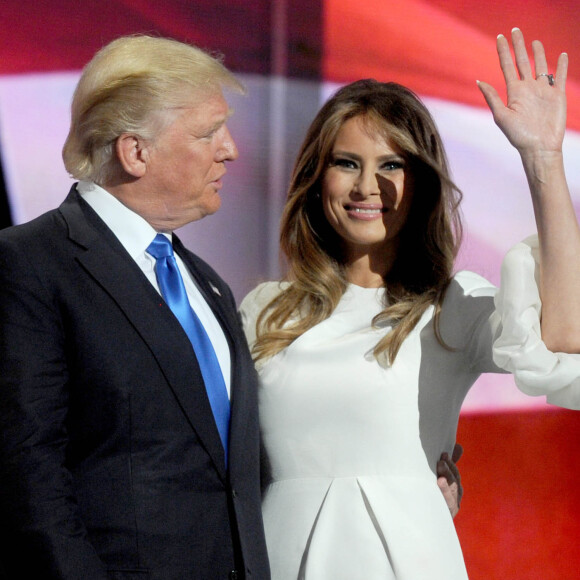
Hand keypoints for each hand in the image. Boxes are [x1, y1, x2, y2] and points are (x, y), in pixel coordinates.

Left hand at [437, 443, 462, 517]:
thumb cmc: (434, 496)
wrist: (427, 522)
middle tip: (441, 459)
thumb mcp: (442, 479)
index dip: (451, 463)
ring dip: (447, 481)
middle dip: (449, 469)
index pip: (455, 472)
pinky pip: (447, 502)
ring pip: (452, 491)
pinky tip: (440, 483)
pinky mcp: (447, 513)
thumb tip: (458, 446)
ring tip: (440, 472)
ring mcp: (452, 505)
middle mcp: (456, 496)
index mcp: (454, 486)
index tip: (445, 453)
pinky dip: (444, 492)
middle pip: (454, 480)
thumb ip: (450, 464)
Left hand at [477, 28, 566, 155]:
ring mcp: (543, 91)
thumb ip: (492, 98)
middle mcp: (528, 89)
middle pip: (523, 61)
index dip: (503, 51)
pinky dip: (561, 66)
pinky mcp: (558, 95)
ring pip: (540, 66)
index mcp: (514, 92)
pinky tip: (561, 56)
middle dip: (518, 46)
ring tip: (534, 41)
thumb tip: (479, 80)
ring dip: (538, 53)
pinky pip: (560, 76)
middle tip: (515, 30)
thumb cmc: (519, 136)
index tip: (500, 37)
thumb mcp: (502, 116)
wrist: (539, 147)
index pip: (507, 66)